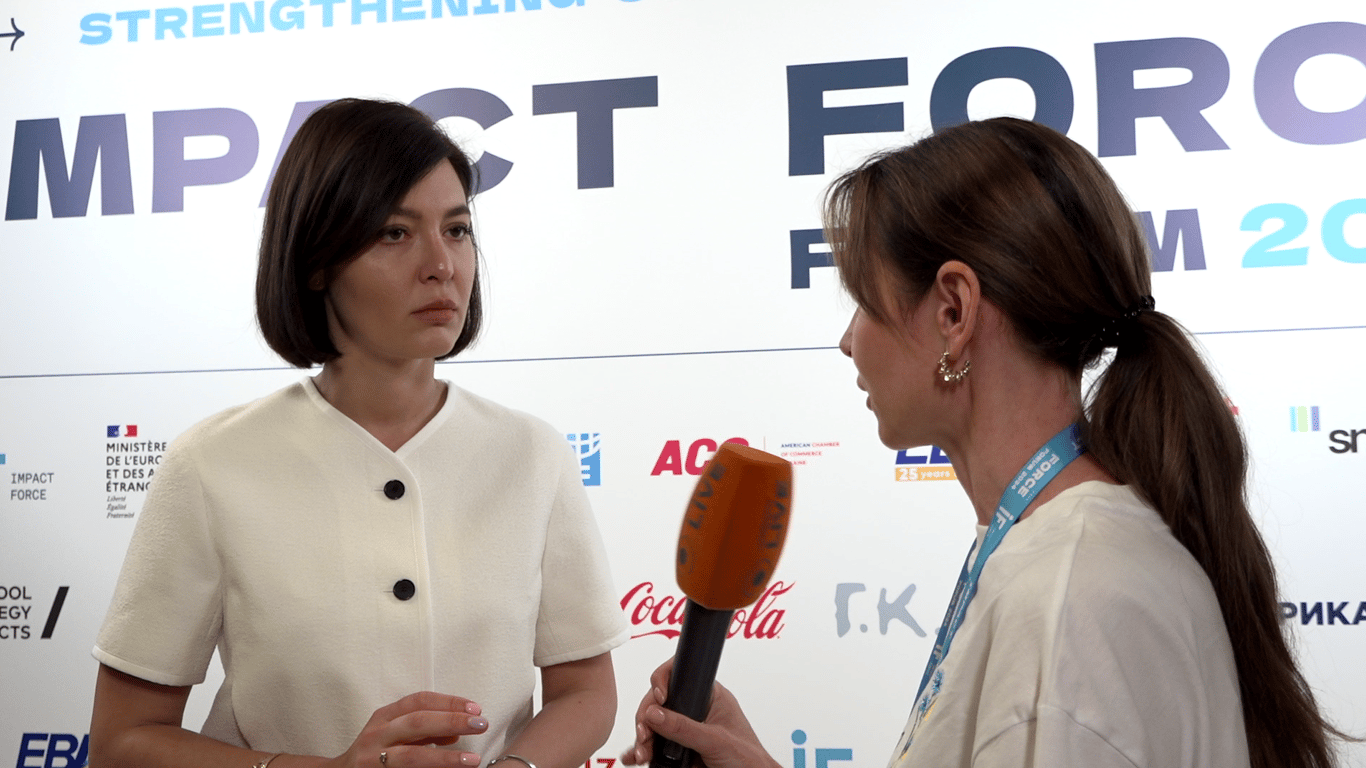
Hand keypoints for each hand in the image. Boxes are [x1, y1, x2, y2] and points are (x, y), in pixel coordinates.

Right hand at [329, 692, 488, 767]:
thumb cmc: (375, 752)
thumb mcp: (395, 733)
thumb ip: (424, 730)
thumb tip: (458, 731)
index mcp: (384, 717)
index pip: (419, 701)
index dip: (448, 702)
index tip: (476, 707)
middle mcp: (376, 736)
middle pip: (417, 723)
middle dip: (451, 722)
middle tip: (481, 724)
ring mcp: (373, 760)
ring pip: (411, 757)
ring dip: (444, 758)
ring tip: (472, 760)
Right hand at [619, 659, 777, 767]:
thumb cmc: (748, 758)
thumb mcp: (716, 740)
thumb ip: (685, 728)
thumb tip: (654, 713)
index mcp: (708, 696)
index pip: (679, 675)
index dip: (662, 680)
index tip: (659, 697)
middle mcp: (694, 709)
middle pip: (659, 703)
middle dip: (646, 717)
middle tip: (644, 735)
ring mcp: (685, 729)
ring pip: (653, 724)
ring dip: (642, 737)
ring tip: (641, 753)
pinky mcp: (677, 749)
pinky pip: (654, 745)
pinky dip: (641, 750)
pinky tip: (633, 757)